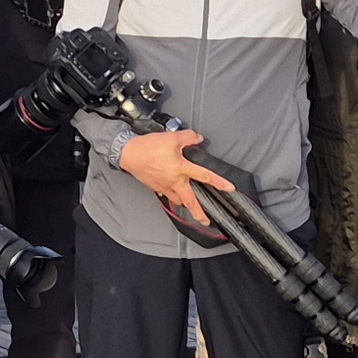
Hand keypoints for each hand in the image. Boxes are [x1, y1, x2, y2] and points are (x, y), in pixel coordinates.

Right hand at [117, 127, 234, 233]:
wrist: (128, 153)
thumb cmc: (148, 147)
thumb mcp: (171, 137)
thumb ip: (188, 137)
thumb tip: (198, 139)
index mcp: (181, 169)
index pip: (204, 176)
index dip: (219, 182)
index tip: (230, 188)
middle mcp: (174, 181)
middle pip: (190, 201)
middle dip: (199, 213)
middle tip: (206, 220)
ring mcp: (164, 186)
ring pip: (178, 199)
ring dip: (185, 203)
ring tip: (191, 206)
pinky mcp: (155, 187)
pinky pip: (167, 195)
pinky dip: (172, 196)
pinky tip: (173, 194)